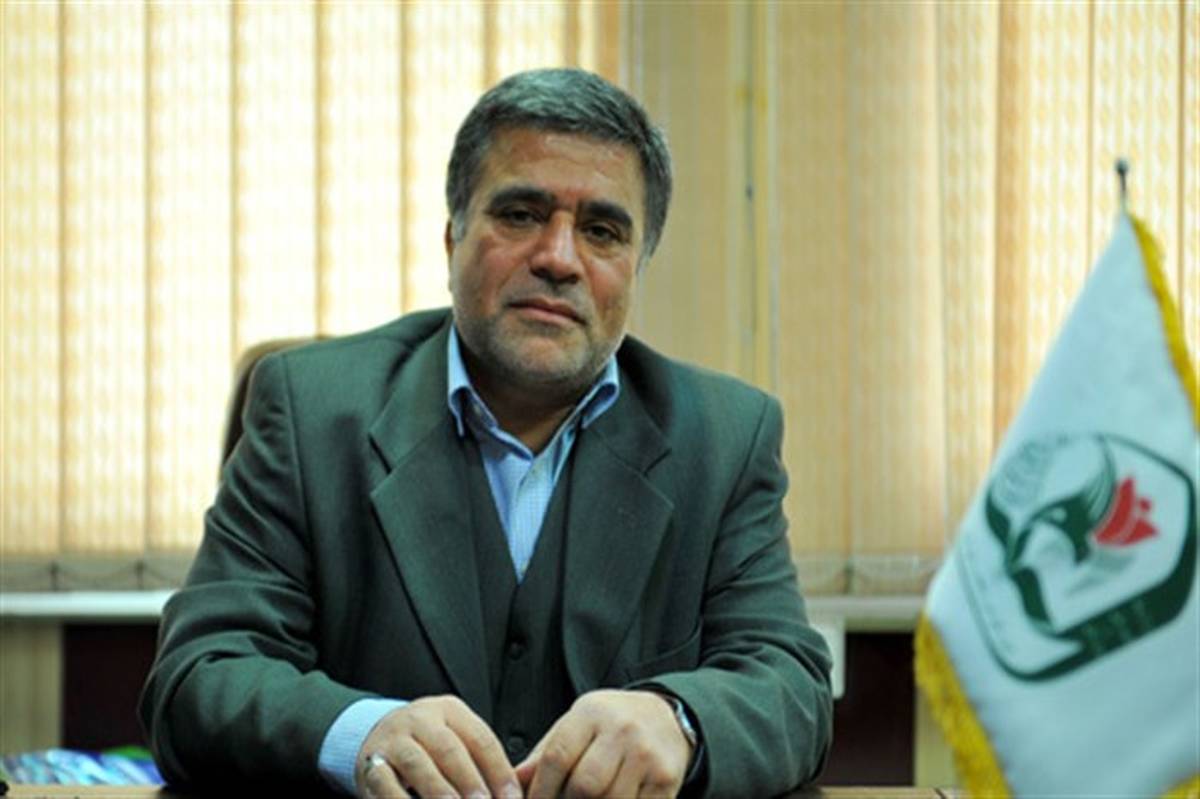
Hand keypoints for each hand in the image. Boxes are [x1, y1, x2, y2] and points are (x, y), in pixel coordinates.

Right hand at [357, 695, 520, 798]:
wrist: (376, 735)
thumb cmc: (429, 745)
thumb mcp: (455, 740)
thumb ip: (481, 763)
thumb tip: (509, 795)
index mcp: (449, 710)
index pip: (481, 739)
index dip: (499, 771)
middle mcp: (420, 719)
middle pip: (449, 748)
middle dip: (469, 781)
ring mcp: (393, 740)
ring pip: (417, 763)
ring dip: (438, 791)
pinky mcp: (371, 763)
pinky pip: (385, 783)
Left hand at [515, 689, 693, 798]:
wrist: (665, 717)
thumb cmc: (610, 725)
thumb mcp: (576, 726)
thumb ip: (545, 755)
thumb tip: (512, 779)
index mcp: (591, 713)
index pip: (557, 757)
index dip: (541, 790)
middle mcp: (622, 730)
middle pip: (584, 786)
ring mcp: (647, 755)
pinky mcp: (666, 779)